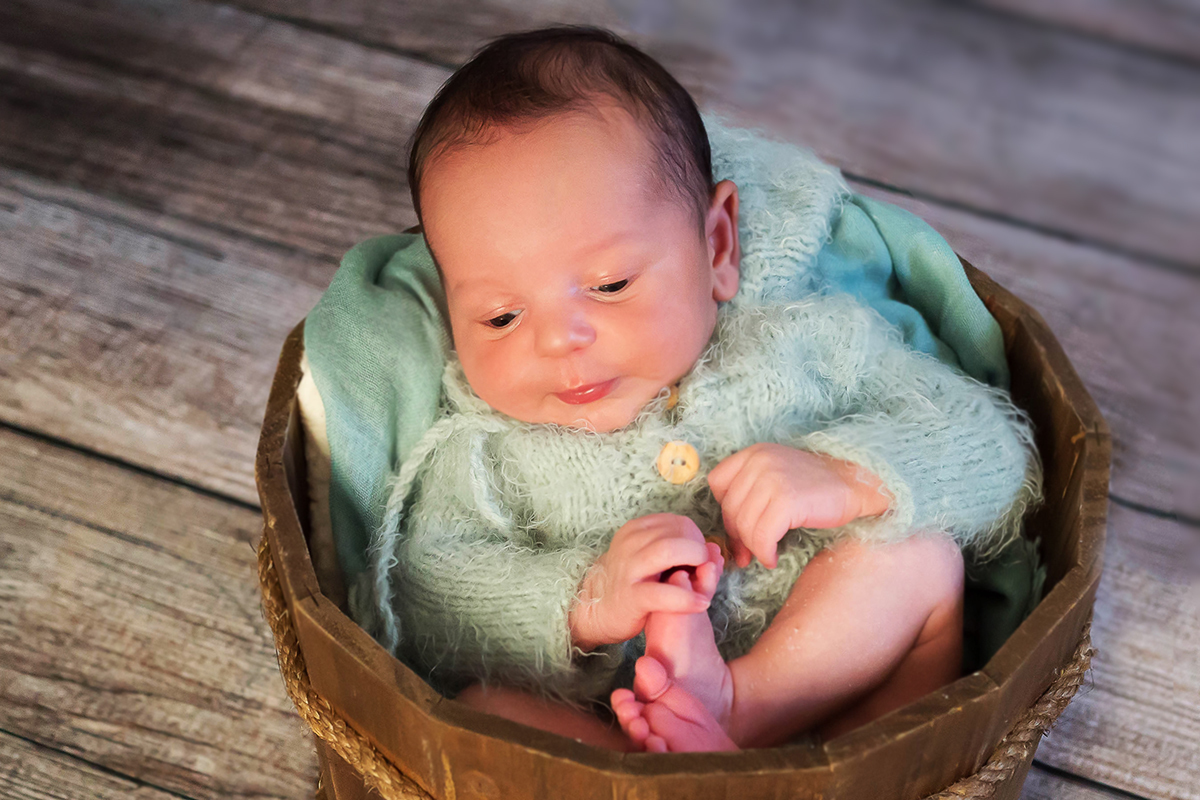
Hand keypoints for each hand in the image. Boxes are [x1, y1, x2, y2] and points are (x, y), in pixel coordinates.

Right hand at [569, 513, 718, 650]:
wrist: (598, 610)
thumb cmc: (634, 583)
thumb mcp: (654, 560)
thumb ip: (684, 553)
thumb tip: (716, 550)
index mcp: (636, 529)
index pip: (679, 522)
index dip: (698, 540)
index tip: (699, 559)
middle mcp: (630, 543)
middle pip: (678, 532)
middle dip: (700, 549)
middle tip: (704, 570)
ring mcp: (629, 569)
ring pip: (669, 551)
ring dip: (697, 563)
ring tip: (704, 581)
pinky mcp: (631, 597)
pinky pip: (663, 593)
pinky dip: (687, 598)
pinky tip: (701, 604)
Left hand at [706, 444, 890, 569]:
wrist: (858, 484)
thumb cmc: (818, 487)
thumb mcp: (778, 474)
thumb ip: (751, 490)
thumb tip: (729, 533)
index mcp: (754, 453)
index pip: (718, 483)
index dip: (724, 510)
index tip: (738, 529)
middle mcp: (759, 461)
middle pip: (729, 508)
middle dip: (736, 536)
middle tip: (746, 554)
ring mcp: (772, 479)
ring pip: (744, 525)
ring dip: (752, 547)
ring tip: (765, 555)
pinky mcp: (786, 501)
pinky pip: (762, 536)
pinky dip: (765, 552)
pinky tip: (773, 557)